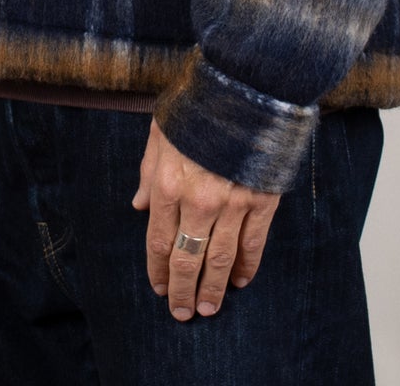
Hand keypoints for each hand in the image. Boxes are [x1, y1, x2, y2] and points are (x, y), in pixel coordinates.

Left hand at [131, 119, 280, 319]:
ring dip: (213, 289)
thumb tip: (138, 206)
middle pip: (187, 260)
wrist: (244, 86)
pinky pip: (253, 244)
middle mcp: (197, 201)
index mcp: (168, 185)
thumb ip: (148, 172)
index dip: (157, 271)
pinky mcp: (261, 201)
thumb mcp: (160, 133)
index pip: (158, 242)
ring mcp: (232, 204)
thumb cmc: (197, 106)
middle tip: (182, 313)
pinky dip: (247, 267)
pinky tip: (240, 281)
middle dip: (182, 290)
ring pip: (219, 260)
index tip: (159, 288)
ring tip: (208, 309)